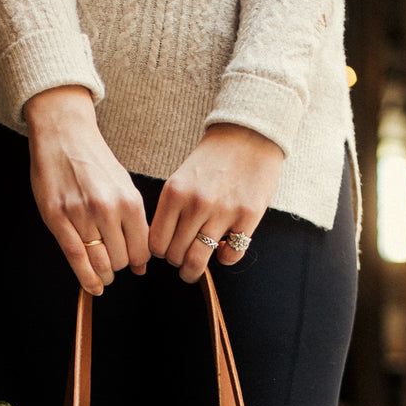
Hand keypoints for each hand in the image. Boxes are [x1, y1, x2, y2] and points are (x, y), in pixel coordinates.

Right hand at [24, 86, 150, 295]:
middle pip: (121, 260)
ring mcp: (80, 214)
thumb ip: (135, 224)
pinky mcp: (56, 217)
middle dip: (120, 267)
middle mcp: (106, 209)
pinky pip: (75, 257)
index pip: (141, 249)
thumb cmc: (95, 161)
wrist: (63, 134)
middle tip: (114, 264)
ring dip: (103, 275)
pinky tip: (92, 287)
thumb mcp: (124, 186)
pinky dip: (86, 278)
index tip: (134, 263)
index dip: (139, 262)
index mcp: (129, 200)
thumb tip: (141, 264)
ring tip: (103, 276)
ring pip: (99, 262)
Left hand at [148, 124, 284, 282]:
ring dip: (194, 270)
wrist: (249, 135)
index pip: (156, 243)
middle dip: (177, 262)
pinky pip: (229, 256)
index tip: (167, 250)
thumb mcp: (181, 179)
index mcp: (174, 193)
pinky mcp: (247, 217)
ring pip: (198, 260)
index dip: (160, 252)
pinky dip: (224, 259)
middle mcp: (196, 204)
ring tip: (194, 269)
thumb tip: (163, 245)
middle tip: (182, 260)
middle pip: (175, 255)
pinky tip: (223, 249)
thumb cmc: (213, 160)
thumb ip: (172, 209)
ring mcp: (222, 212)